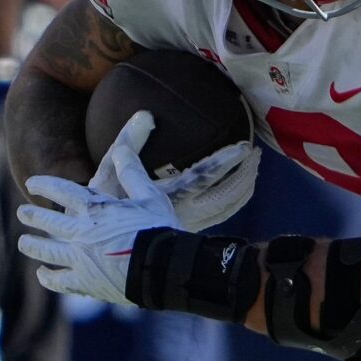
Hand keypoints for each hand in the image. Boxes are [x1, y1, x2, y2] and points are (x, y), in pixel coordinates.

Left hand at [17, 123, 175, 305]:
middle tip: (23, 213)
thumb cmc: (159, 229)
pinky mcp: (85, 282)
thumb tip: (121, 149)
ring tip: (23, 242)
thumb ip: (132, 173)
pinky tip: (42, 273)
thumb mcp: (149, 196)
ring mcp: (79, 259)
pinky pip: (58, 281)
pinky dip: (48, 277)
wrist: (163, 268)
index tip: (32, 182)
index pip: (60, 191)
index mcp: (94, 209)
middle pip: (46, 221)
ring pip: (45, 251)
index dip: (44, 185)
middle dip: (31, 215)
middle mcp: (80, 232)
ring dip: (31, 245)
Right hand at [95, 114, 258, 232]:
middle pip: (227, 195)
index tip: (243, 148)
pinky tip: (241, 188)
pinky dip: (235, 200)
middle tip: (255, 154)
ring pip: (228, 208)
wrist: (106, 246)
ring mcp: (190, 223)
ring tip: (252, 167)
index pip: (203, 177)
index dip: (224, 162)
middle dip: (244, 174)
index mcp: (167, 198)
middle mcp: (185, 213)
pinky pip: (222, 215)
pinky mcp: (191, 229)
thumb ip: (127, 143)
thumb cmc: (105, 207)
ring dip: (243, 187)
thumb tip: (146, 115)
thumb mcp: (109, 174)